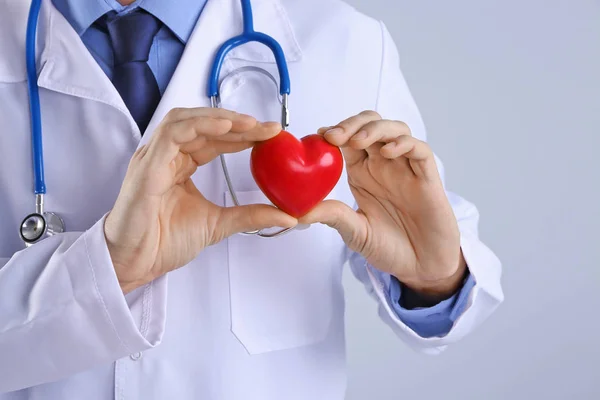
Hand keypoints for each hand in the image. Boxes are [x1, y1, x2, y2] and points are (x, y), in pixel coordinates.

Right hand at [105, 108, 296, 292]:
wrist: (138, 263)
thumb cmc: (165, 242)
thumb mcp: (219, 224)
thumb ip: (250, 215)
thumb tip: (287, 216)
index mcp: (180, 164)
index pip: (215, 139)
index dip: (243, 134)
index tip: (272, 135)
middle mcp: (167, 155)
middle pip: (203, 125)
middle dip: (237, 123)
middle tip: (268, 128)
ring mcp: (154, 158)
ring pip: (186, 121)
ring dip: (219, 118)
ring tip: (250, 124)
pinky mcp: (146, 166)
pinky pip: (172, 135)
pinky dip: (198, 126)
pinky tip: (225, 126)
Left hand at [301, 111, 465, 298]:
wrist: (421, 266)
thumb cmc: (390, 247)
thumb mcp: (354, 232)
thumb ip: (333, 216)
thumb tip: (299, 211)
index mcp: (362, 172)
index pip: (347, 139)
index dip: (335, 132)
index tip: (320, 135)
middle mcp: (383, 165)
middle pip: (369, 125)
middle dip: (351, 124)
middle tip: (335, 136)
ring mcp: (406, 168)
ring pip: (395, 129)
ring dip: (375, 129)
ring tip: (358, 141)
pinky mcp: (427, 176)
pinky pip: (419, 149)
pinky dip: (403, 144)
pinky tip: (387, 153)